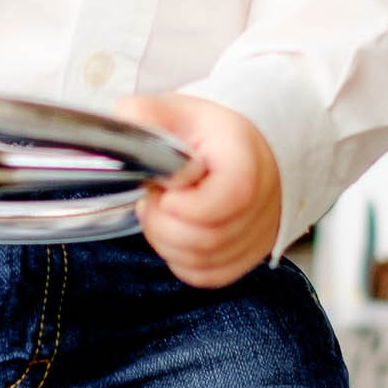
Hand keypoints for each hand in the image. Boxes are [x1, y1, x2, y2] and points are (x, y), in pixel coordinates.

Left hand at [117, 93, 283, 286]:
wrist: (243, 148)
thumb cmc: (208, 134)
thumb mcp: (175, 111)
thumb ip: (145, 115)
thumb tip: (124, 124)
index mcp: (246, 161)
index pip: (229, 199)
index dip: (184, 204)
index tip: (164, 188)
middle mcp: (263, 202)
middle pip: (209, 238)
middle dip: (163, 223)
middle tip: (154, 199)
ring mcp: (260, 233)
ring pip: (205, 262)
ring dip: (167, 242)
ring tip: (163, 212)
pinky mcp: (250, 256)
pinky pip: (210, 276)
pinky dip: (182, 261)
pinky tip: (175, 234)